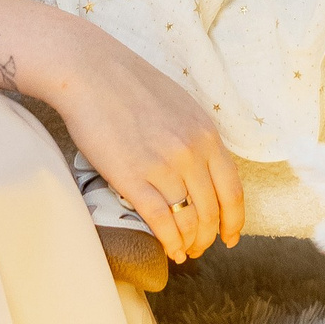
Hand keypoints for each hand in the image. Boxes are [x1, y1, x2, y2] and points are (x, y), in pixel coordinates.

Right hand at [45, 30, 245, 263]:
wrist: (89, 72)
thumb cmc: (130, 85)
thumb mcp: (180, 106)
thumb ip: (195, 137)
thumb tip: (203, 170)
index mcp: (206, 133)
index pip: (232, 189)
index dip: (234, 220)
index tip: (230, 237)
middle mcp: (191, 151)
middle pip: (212, 210)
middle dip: (209, 237)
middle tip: (201, 248)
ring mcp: (162, 165)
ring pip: (188, 219)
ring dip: (189, 242)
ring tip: (184, 251)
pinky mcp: (132, 177)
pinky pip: (160, 220)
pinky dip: (169, 241)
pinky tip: (170, 249)